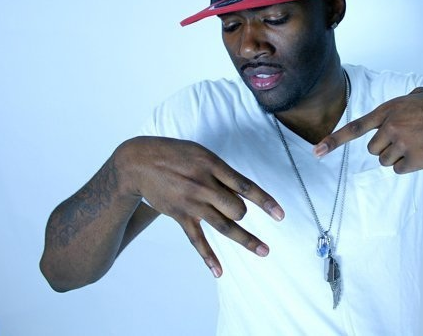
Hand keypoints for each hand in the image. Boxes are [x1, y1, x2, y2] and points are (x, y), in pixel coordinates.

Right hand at [120, 136, 284, 276]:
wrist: (140, 162)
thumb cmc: (174, 154)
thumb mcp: (200, 153)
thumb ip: (220, 171)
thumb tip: (240, 190)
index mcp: (213, 165)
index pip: (246, 186)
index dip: (266, 201)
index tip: (280, 215)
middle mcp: (205, 185)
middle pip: (238, 209)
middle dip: (244, 214)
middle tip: (239, 213)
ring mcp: (192, 202)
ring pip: (225, 226)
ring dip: (247, 240)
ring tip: (264, 251)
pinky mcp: (180, 215)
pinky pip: (197, 240)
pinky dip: (208, 257)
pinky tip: (219, 271)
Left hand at [313, 87, 422, 173]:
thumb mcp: (418, 97)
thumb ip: (397, 106)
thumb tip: (387, 117)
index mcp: (389, 109)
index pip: (355, 127)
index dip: (334, 140)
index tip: (317, 151)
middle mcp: (392, 126)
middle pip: (372, 149)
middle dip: (384, 146)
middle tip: (405, 139)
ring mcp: (403, 143)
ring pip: (384, 160)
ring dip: (397, 156)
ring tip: (417, 144)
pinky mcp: (415, 160)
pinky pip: (398, 169)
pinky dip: (407, 165)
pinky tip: (422, 153)